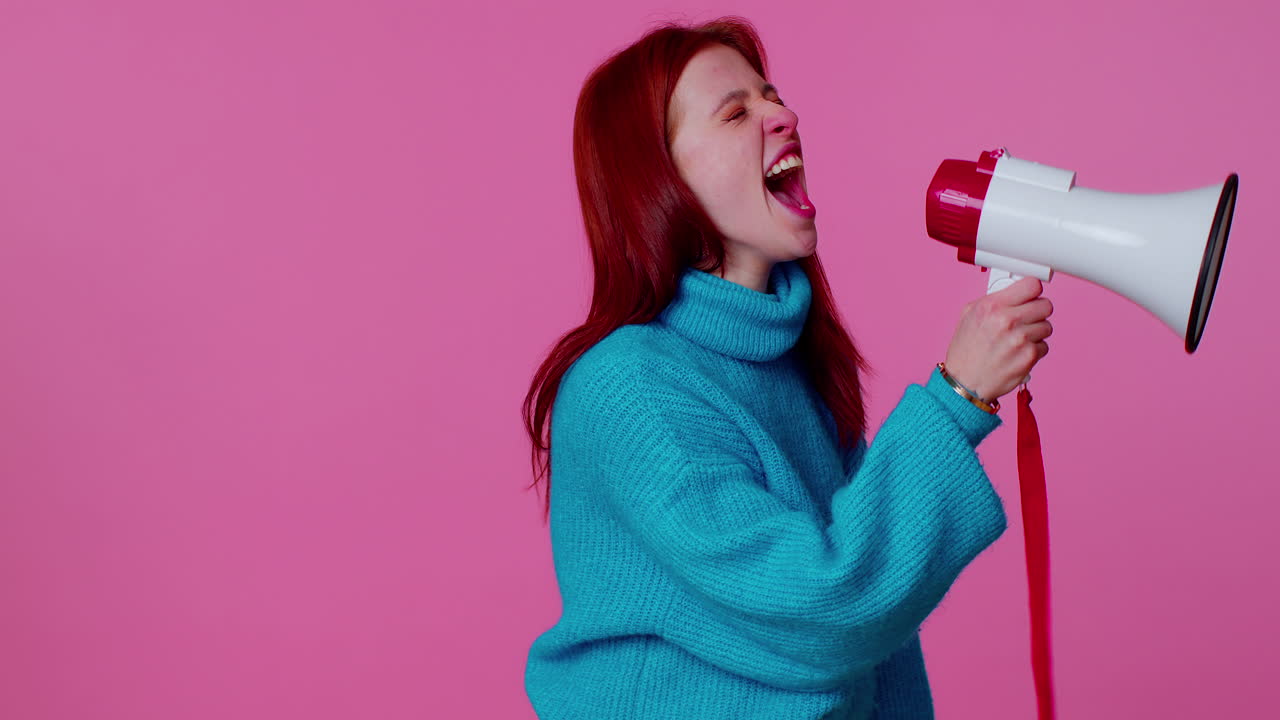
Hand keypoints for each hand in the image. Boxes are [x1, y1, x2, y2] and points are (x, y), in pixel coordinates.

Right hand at [943, 276, 1053, 400]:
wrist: (965, 383)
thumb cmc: (965, 351)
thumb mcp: (969, 315)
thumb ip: (993, 300)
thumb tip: (1015, 291)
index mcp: (992, 306)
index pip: (1032, 285)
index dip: (1032, 291)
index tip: (1030, 296)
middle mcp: (1007, 320)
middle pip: (1045, 305)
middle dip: (1037, 312)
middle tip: (1026, 319)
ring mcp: (1020, 339)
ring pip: (1047, 326)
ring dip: (1036, 332)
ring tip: (1018, 339)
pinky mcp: (1029, 356)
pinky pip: (1044, 346)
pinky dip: (1034, 350)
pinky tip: (1018, 353)